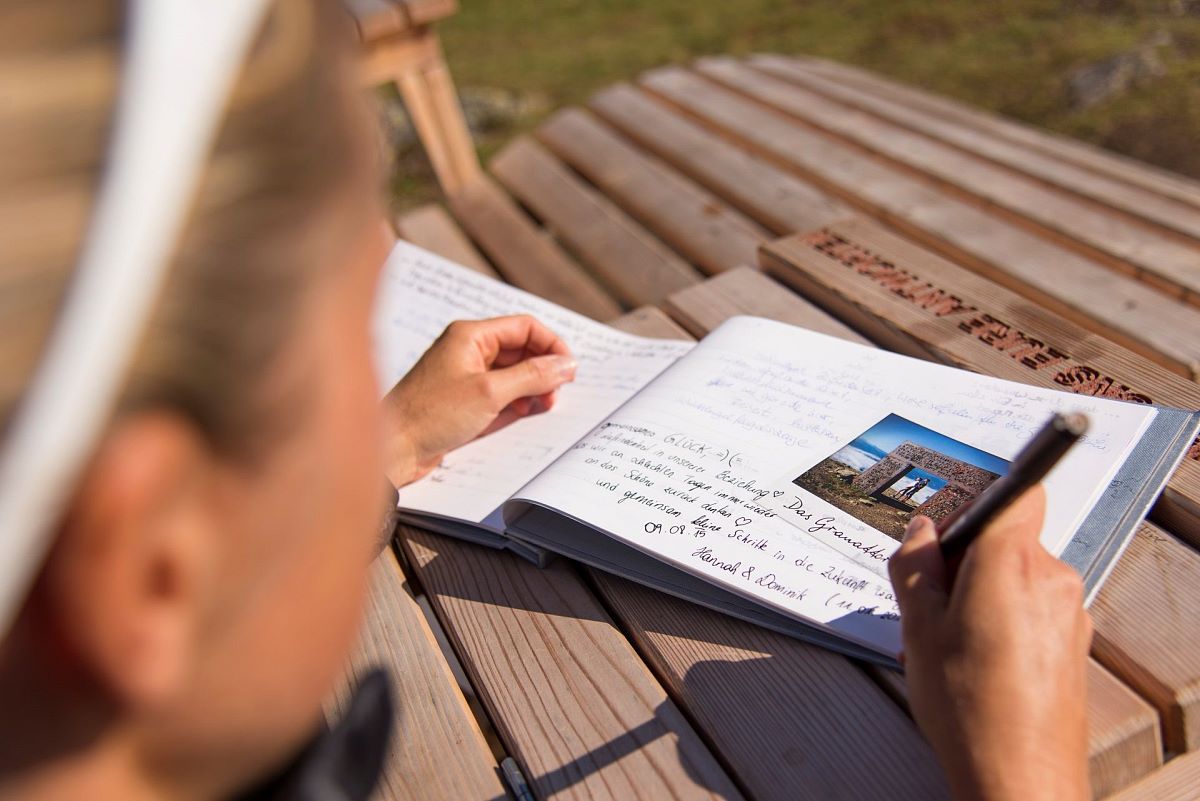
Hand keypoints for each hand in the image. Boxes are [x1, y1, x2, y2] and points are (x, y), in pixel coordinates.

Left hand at [381, 315, 575, 486]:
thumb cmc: (430, 415)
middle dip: (543, 370)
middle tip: (556, 394)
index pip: (524, 327)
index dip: (551, 345)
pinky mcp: (464, 401)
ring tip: (541, 408)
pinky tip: (521, 416)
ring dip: (532, 389)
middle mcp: (468, 351)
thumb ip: (532, 376)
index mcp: (470, 336)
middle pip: (521, 350)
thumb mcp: (490, 392)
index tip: (569, 370)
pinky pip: (500, 395)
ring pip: (513, 374)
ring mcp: (466, 376)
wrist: (394, 449)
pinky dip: (516, 403)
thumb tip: (566, 364)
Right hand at [888, 487, 1091, 800]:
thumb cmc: (971, 710)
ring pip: (1017, 576)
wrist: (1020, 779)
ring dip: (980, 592)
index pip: (1015, 493)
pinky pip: (1032, 609)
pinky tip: (971, 660)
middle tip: (929, 596)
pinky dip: (1001, 619)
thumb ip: (914, 567)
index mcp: (1012, 563)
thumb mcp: (918, 628)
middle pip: (1008, 538)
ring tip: (945, 638)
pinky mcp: (1073, 644)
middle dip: (964, 557)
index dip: (974, 502)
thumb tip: (920, 533)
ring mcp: (1069, 614)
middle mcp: (1052, 580)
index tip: (944, 527)